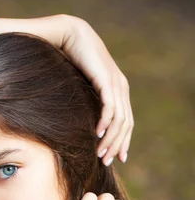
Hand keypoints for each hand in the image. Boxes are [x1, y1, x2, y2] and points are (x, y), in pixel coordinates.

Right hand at [59, 17, 133, 165]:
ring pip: (119, 119)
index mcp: (119, 91)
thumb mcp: (84, 89)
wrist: (71, 37)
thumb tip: (85, 124)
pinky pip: (110, 106)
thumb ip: (90, 104)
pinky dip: (106, 122)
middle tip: (106, 161)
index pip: (127, 122)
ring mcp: (116, 83)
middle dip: (116, 145)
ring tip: (100, 153)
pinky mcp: (107, 79)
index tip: (117, 159)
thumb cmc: (72, 64)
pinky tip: (97, 134)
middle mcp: (121, 88)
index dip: (123, 142)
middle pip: (125, 124)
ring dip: (110, 139)